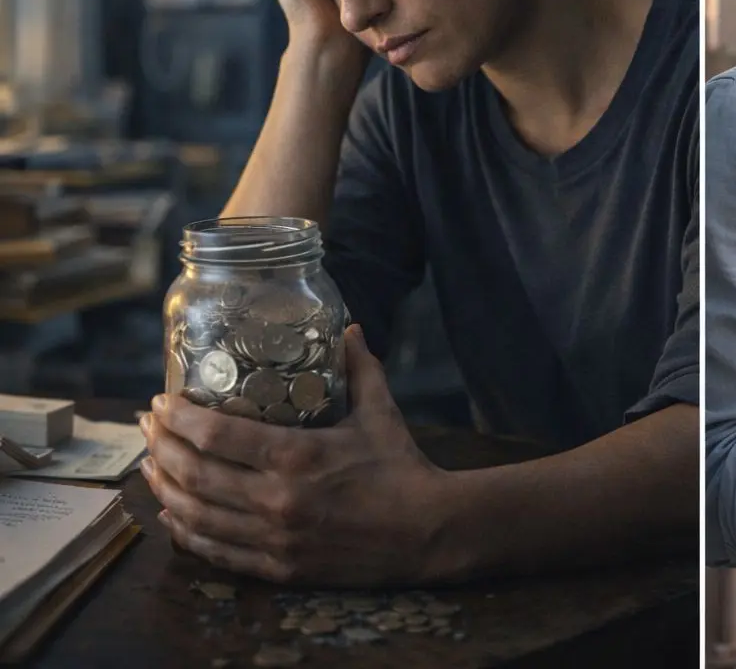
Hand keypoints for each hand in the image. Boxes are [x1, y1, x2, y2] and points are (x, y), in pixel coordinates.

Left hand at [140, 325, 449, 584]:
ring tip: (149, 466)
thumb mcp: (381, 412)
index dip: (178, 418)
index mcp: (297, 456)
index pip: (215, 435)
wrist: (428, 530)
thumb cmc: (402, 468)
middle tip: (147, 427)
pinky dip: (185, 533)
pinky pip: (215, 552)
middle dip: (159, 448)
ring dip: (162, 489)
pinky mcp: (279, 567)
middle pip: (193, 474)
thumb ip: (360, 369)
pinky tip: (172, 516)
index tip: (161, 402)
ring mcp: (274, 538)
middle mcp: (276, 499)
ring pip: (195, 515)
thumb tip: (350, 328)